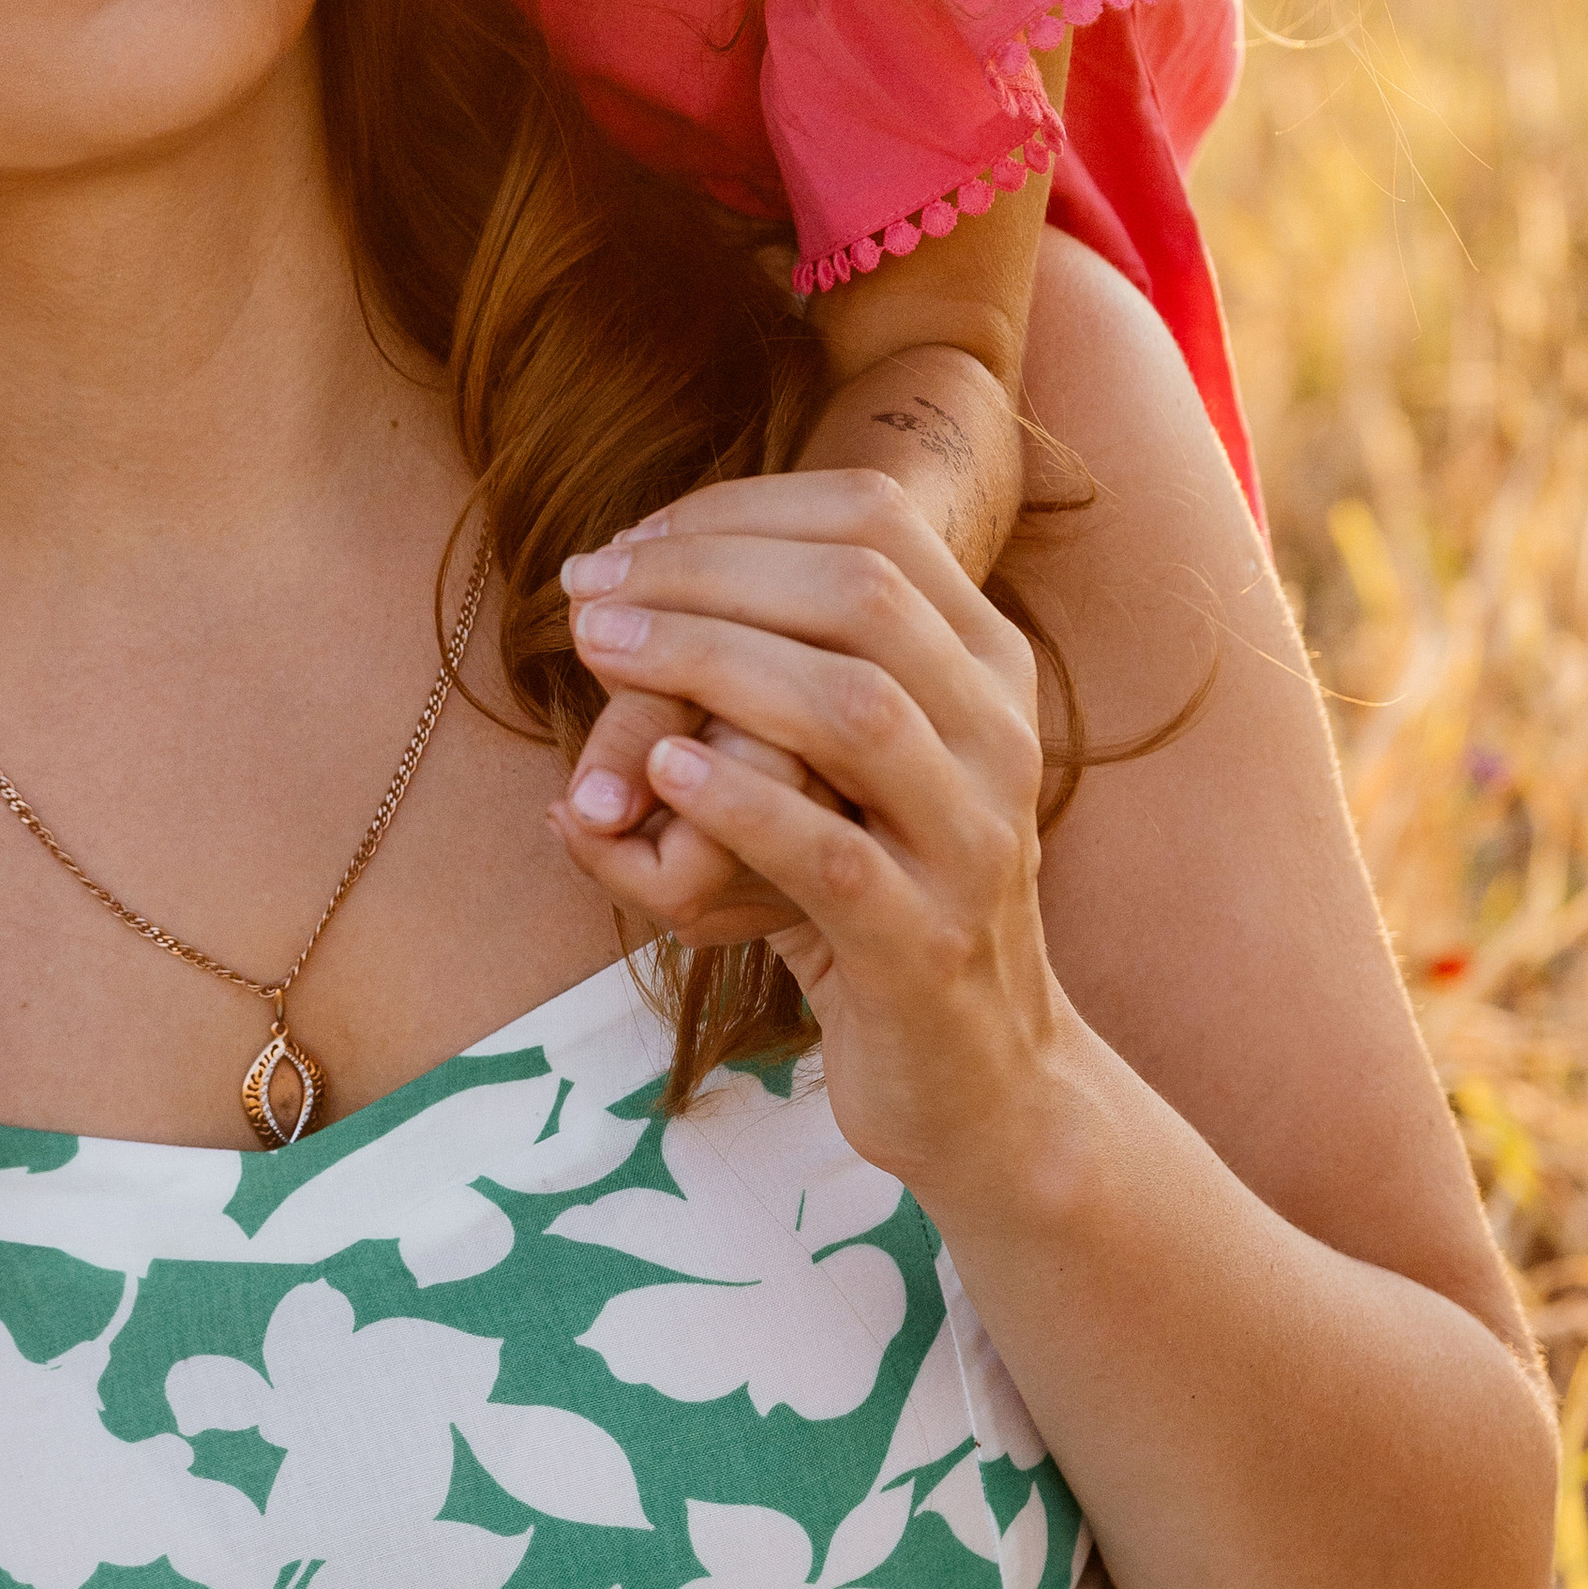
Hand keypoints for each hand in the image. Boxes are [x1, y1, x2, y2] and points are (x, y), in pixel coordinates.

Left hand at [549, 469, 1062, 1195]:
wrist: (980, 1076)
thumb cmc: (875, 898)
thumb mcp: (837, 770)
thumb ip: (766, 669)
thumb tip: (606, 591)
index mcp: (987, 665)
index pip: (877, 520)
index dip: (736, 512)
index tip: (625, 545)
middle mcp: (1000, 734)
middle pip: (860, 591)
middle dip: (705, 573)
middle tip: (587, 593)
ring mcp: (972, 840)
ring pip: (852, 707)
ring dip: (708, 662)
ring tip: (602, 654)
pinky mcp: (924, 946)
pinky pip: (833, 855)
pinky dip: (738, 802)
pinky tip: (661, 772)